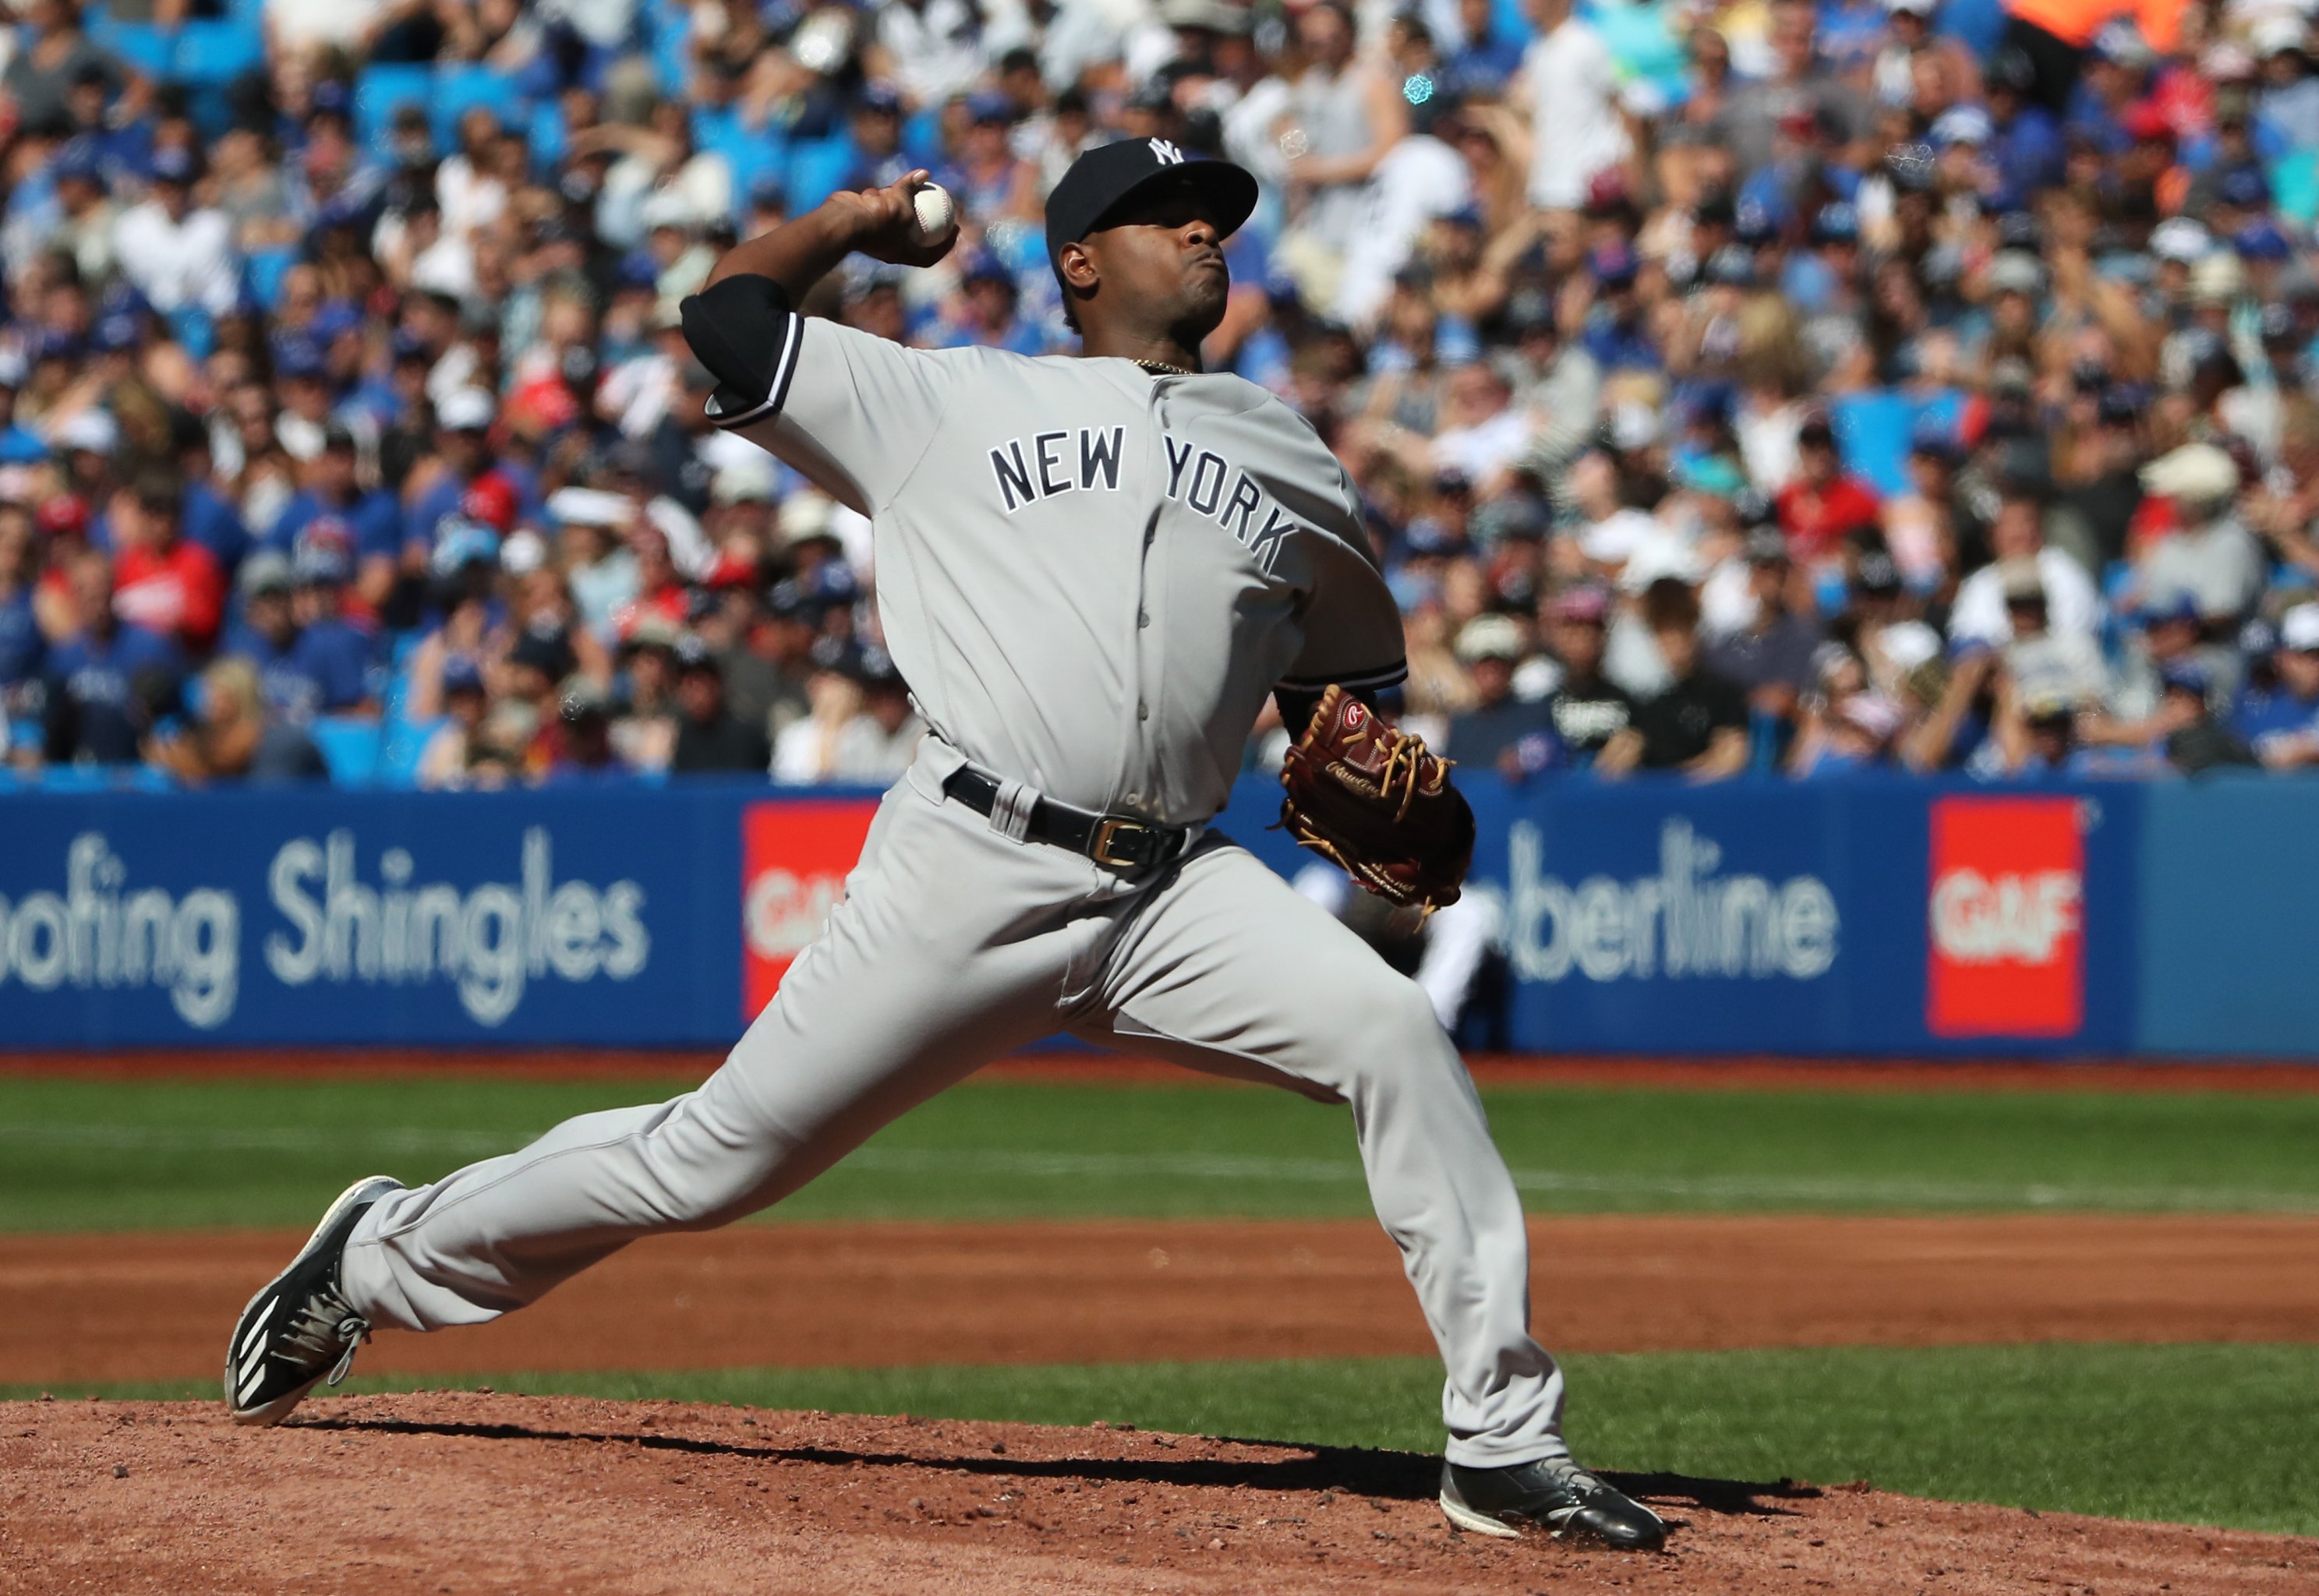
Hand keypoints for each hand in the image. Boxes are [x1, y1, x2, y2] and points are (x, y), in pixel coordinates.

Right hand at [829, 171, 957, 269]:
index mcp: (902, 253)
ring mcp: (875, 232)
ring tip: (897, 191)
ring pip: (891, 213)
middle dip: (922, 219)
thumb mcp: (901, 203)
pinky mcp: (862, 219)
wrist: (844, 220)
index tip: (956, 230)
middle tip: (938, 203)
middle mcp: (889, 246)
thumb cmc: (878, 219)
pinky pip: (875, 207)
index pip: (930, 255)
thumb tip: (924, 173)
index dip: (945, 245)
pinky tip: (874, 193)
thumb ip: (911, 188)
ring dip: (894, 201)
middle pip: (911, 233)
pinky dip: (877, 199)